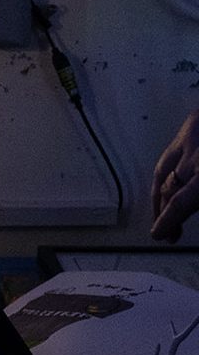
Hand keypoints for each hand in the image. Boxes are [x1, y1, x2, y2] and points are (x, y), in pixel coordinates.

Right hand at [151, 111, 198, 240]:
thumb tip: (198, 202)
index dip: (165, 221)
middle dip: (163, 211)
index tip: (159, 233)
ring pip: (163, 168)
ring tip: (162, 205)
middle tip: (167, 229)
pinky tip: (175, 174)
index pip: (178, 204)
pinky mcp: (193, 121)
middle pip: (168, 188)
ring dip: (160, 190)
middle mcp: (196, 156)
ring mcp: (192, 136)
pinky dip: (171, 166)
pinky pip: (172, 150)